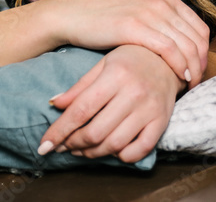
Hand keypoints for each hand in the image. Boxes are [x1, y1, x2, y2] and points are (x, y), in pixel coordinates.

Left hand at [39, 45, 182, 162]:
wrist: (170, 59)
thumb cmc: (132, 59)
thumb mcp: (104, 64)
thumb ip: (80, 86)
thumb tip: (54, 104)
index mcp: (116, 75)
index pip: (81, 110)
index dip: (59, 131)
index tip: (44, 145)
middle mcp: (134, 92)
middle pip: (95, 131)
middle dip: (73, 144)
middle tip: (65, 146)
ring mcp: (149, 108)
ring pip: (114, 144)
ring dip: (93, 153)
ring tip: (83, 149)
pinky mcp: (162, 121)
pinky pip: (139, 149)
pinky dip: (122, 156)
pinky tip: (113, 150)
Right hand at [54, 0, 208, 88]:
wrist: (73, 15)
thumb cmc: (105, 20)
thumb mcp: (140, 14)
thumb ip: (161, 24)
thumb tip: (180, 45)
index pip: (200, 28)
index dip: (204, 53)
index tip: (199, 71)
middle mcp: (162, 2)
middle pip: (197, 38)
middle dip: (201, 64)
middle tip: (196, 84)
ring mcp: (149, 12)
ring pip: (186, 45)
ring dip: (193, 69)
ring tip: (189, 86)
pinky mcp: (135, 26)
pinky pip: (169, 49)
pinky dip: (179, 66)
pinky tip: (179, 79)